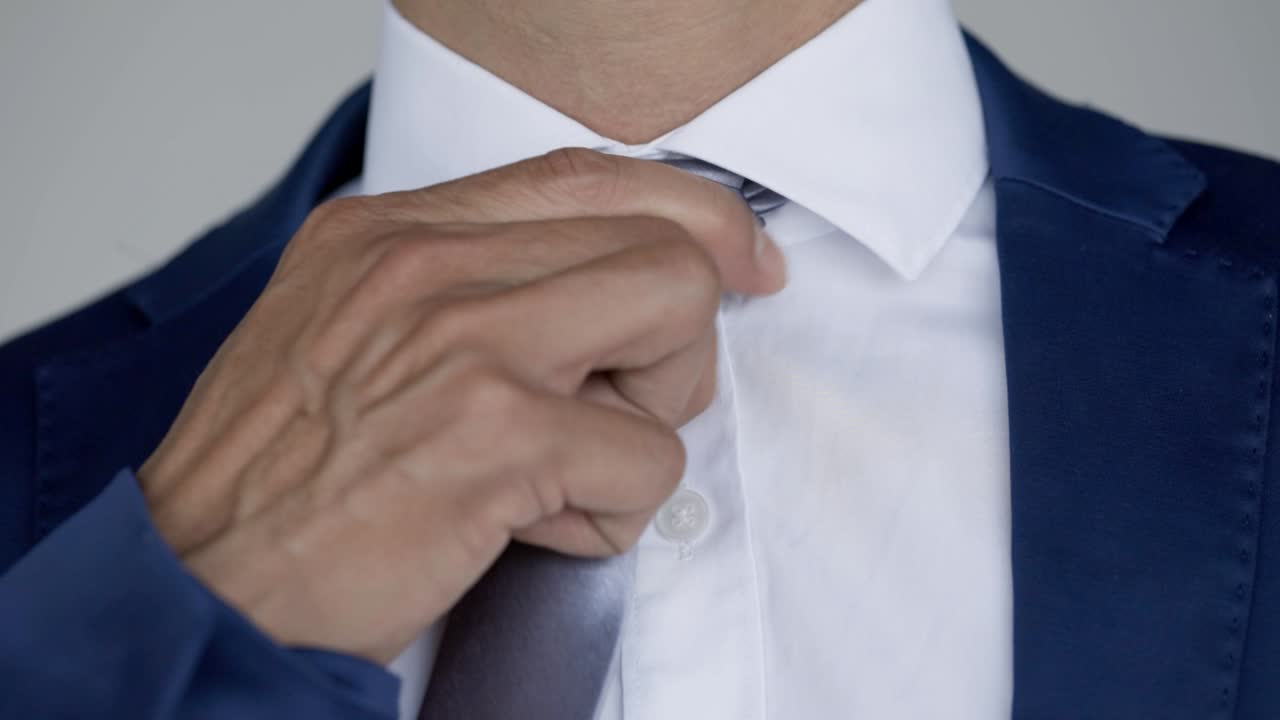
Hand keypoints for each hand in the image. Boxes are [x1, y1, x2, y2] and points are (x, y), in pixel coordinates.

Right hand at [137, 148, 786, 661]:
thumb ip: (468, 284)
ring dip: (652, 416)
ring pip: (679, 319)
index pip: (590, 174)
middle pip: (661, 244)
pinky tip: (531, 526)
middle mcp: (430, 264)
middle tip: (620, 407)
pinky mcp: (496, 436)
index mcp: (395, 231)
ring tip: (565, 468)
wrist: (203, 583)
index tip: (741, 260)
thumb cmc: (276, 473)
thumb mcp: (349, 328)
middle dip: (675, 344)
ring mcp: (465, 341)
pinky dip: (611, 512)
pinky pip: (649, 459)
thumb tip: (604, 275)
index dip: (691, 214)